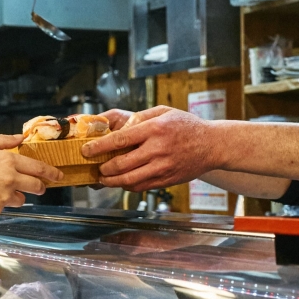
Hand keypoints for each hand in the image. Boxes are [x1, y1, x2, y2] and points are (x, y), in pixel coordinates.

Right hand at [0, 134, 63, 218]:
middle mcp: (9, 179)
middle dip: (40, 187)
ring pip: (21, 199)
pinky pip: (3, 208)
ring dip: (15, 196)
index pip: (38, 168)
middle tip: (39, 187)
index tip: (58, 175)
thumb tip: (20, 138)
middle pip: (36, 186)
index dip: (51, 172)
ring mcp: (3, 197)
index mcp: (7, 161)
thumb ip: (3, 141)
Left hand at [81, 107, 219, 190]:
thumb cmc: (186, 126)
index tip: (87, 150)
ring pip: (129, 180)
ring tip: (104, 178)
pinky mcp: (166, 180)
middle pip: (121, 164)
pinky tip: (122, 181)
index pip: (120, 140)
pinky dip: (127, 186)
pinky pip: (141, 187)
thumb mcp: (164, 112)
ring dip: (112, 181)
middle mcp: (157, 150)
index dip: (99, 147)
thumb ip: (140, 118)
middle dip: (103, 168)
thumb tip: (118, 127)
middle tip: (96, 167)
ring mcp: (162, 167)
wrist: (212, 145)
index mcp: (155, 129)